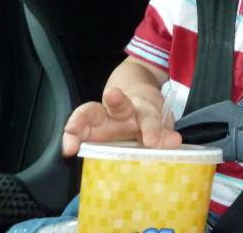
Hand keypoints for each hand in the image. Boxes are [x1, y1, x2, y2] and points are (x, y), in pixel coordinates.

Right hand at [61, 86, 181, 156]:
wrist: (127, 98)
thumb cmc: (144, 116)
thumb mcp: (158, 122)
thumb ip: (164, 132)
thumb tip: (174, 142)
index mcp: (142, 110)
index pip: (150, 117)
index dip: (152, 128)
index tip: (153, 141)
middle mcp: (121, 110)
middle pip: (119, 103)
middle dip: (117, 99)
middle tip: (113, 94)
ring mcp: (102, 116)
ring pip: (91, 111)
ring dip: (82, 118)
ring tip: (72, 129)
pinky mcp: (87, 125)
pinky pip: (76, 129)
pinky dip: (71, 137)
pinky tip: (68, 149)